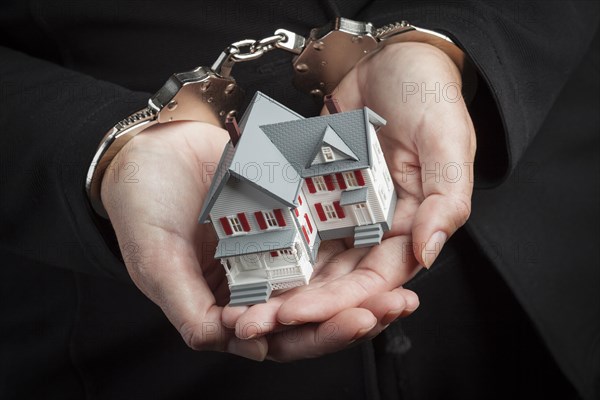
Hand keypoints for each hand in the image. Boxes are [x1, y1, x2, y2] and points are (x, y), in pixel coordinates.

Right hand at [100, 120, 417, 361]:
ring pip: (326, 277)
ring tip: (403, 283)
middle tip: (396, 306)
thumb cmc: (140, 207)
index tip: (356, 320)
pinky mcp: (287, 214)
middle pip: (315, 312)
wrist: (148, 148)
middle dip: (357, 313)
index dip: (320, 335)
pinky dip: (350, 236)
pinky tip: (382, 234)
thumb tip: (239, 345)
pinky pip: (322, 230)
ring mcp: (275, 249)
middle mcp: (258, 284)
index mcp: (228, 306)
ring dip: (365, 283)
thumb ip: (191, 310)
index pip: (281, 337)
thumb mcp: (157, 263)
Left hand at [222, 42, 474, 357]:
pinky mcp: (317, 193)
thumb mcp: (447, 142)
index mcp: (411, 225)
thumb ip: (445, 200)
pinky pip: (294, 223)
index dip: (340, 302)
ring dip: (281, 285)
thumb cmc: (428, 94)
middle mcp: (376, 228)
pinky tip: (244, 261)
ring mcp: (343, 212)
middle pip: (338, 279)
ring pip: (312, 261)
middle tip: (257, 322)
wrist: (390, 56)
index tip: (299, 315)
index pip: (377, 278)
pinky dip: (272, 245)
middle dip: (301, 305)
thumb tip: (427, 255)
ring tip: (245, 305)